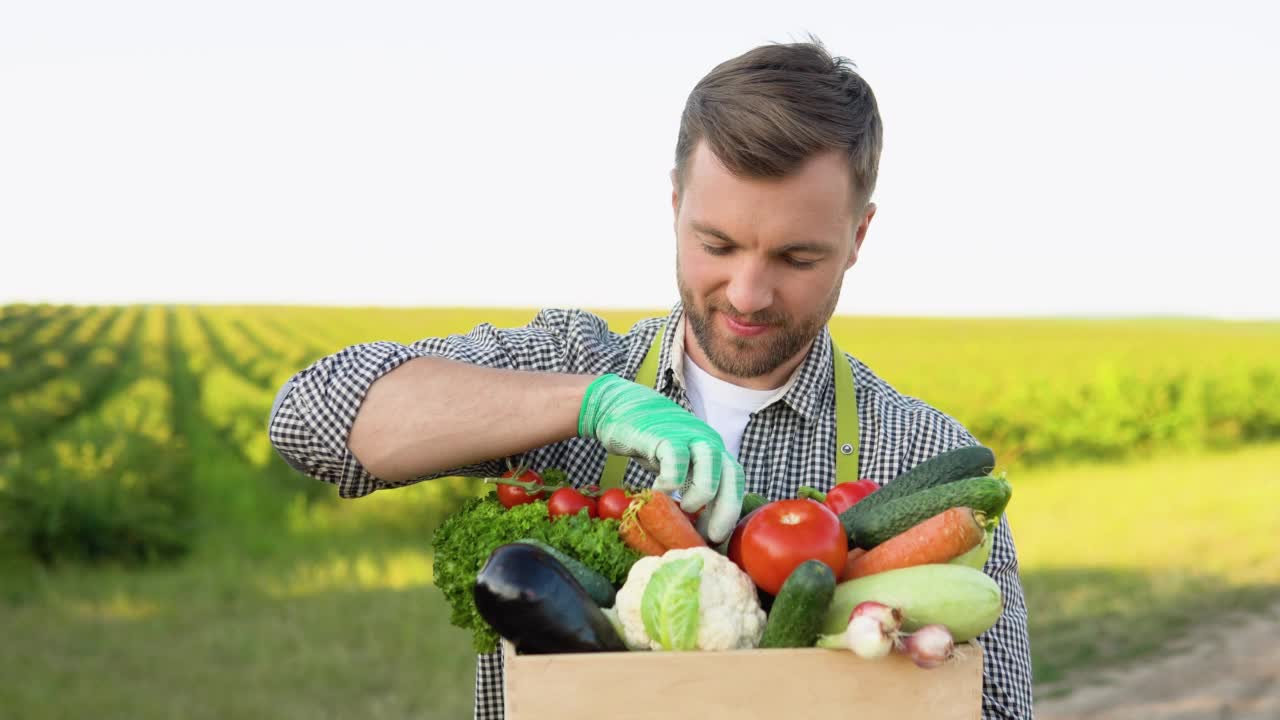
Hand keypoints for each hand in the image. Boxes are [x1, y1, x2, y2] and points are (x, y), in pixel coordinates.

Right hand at [578, 373, 744, 542]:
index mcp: (715, 451)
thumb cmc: (652, 444)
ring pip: (711, 465)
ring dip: (700, 494)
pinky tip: (657, 491)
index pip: (735, 481)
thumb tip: (697, 527)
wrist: (622, 408)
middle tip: (707, 535)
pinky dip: (669, 482)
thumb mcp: (678, 465)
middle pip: (731, 476)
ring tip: (683, 508)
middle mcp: (707, 442)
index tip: (715, 536)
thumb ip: (690, 485)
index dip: (730, 511)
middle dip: (723, 511)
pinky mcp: (665, 435)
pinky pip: (676, 460)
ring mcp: (688, 436)